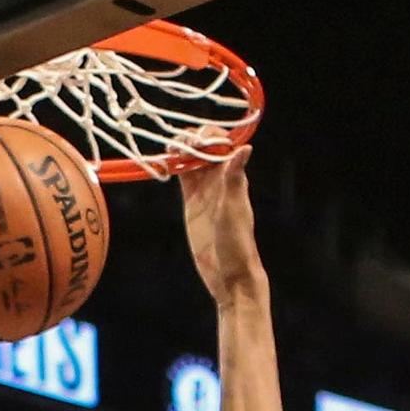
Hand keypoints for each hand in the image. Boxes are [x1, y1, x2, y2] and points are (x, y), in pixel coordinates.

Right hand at [179, 147, 264, 308]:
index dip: (208, 136)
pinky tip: (165, 162)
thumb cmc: (237, 243)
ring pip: (191, 159)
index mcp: (233, 176)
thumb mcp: (234, 209)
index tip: (194, 142)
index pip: (221, 144)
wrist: (229, 273)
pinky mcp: (192, 201)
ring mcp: (205, 189)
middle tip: (177, 146)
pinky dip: (174, 166)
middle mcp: (219, 178)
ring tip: (169, 151)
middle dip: (191, 139)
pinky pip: (183, 176)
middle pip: (204, 147)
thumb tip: (244, 148)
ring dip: (181, 150)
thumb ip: (234, 179)